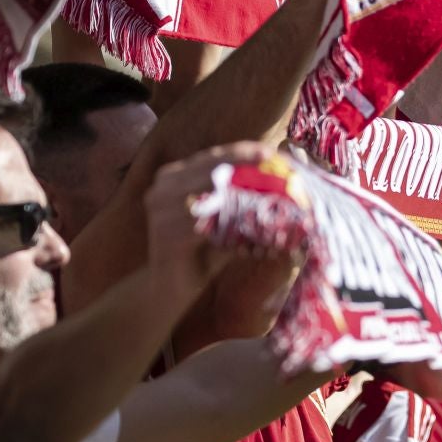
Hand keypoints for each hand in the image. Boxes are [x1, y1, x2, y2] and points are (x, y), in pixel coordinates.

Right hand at [142, 141, 271, 300]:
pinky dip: (228, 224)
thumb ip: (241, 202)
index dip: (239, 151)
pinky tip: (249, 223)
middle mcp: (161, 188)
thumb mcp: (223, 221)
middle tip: (270, 162)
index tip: (268, 152)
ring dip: (238, 193)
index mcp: (172, 178)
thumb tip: (280, 187)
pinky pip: (203, 224)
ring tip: (268, 192)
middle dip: (241, 163)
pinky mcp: (165, 234)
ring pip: (207, 193)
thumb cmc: (202, 252)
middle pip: (207, 168)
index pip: (210, 157)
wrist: (170, 289)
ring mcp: (160, 210)